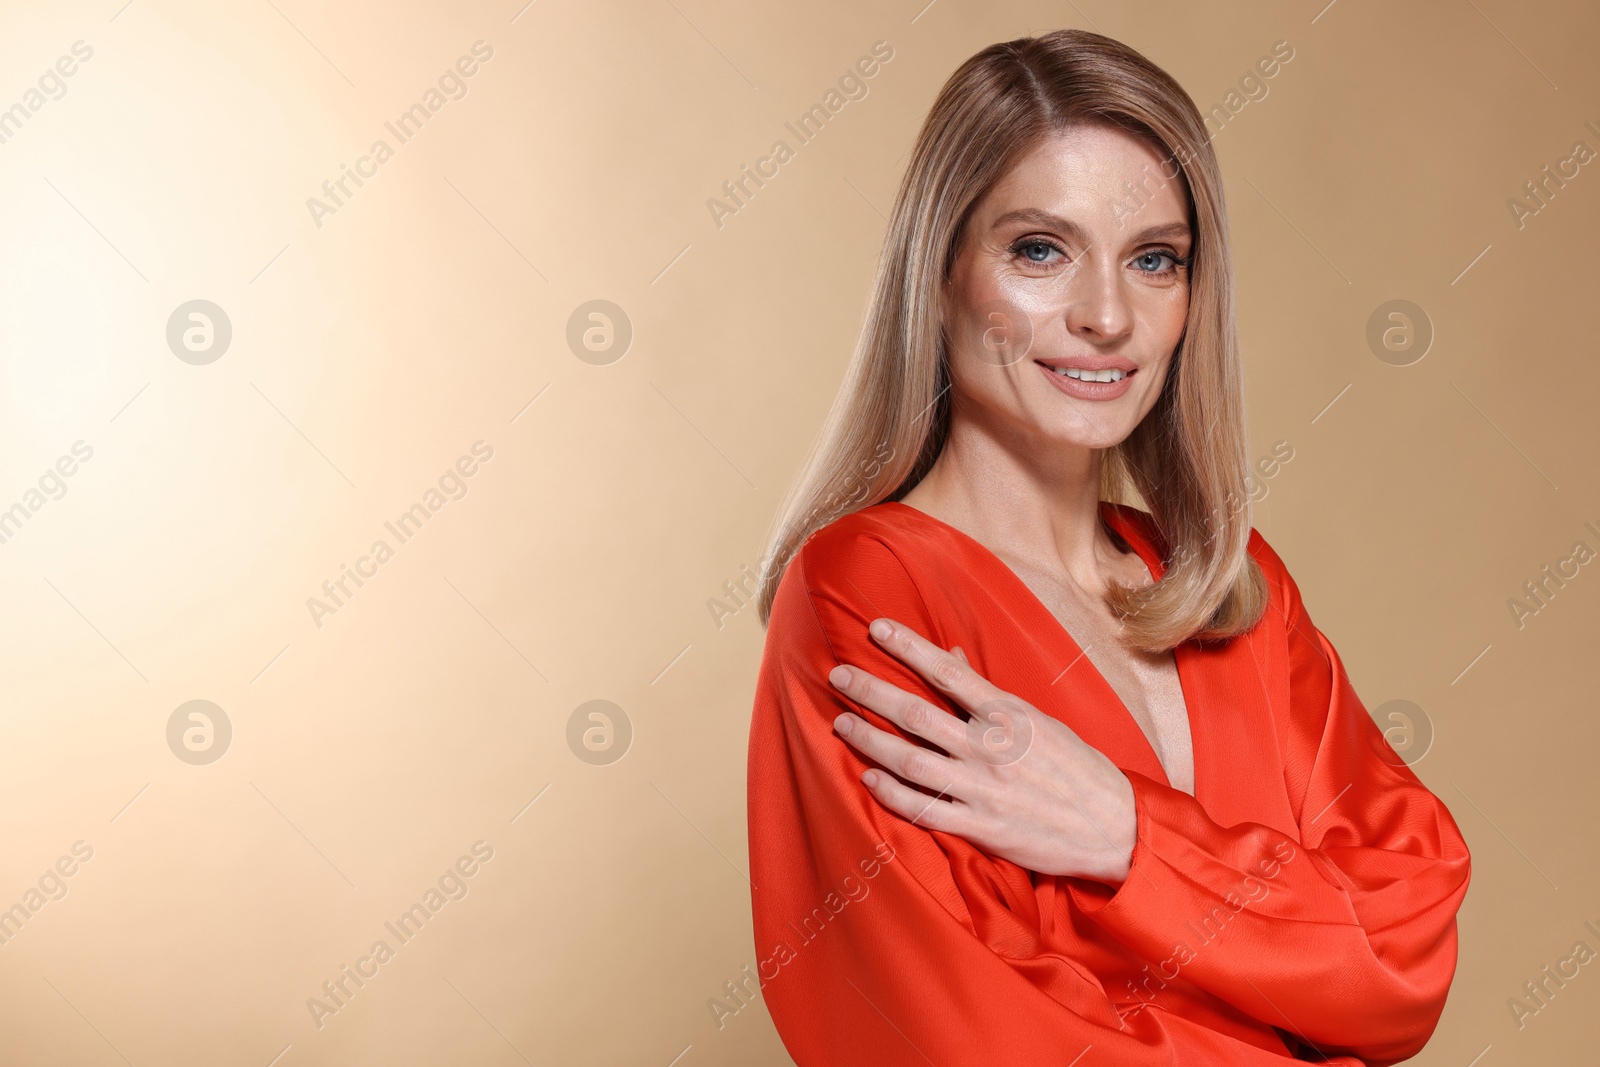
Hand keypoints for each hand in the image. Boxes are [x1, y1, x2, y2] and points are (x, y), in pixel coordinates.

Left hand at [829, 617, 1136, 885]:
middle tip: (838, 676)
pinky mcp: (980, 828)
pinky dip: (891, 794)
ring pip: (909, 761)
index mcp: (1008, 715)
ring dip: (869, 740)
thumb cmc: (1078, 768)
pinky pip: (924, 809)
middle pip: (915, 714)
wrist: (1113, 827)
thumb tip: (953, 658)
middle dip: (871, 691)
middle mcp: (990, 749)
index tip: (875, 628)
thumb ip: (990, 695)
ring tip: (841, 724)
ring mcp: (982, 790)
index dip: (907, 647)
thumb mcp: (1040, 720)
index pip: (947, 672)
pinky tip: (868, 778)